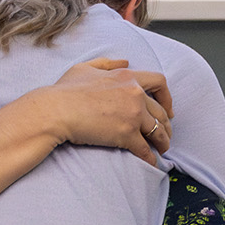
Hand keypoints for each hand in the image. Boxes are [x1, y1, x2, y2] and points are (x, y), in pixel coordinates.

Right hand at [37, 58, 172, 164]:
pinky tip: (151, 162)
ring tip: (162, 150)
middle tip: (165, 134)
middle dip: (166, 125)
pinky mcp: (126, 135)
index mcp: (127, 77)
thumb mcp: (85, 68)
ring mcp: (132, 115)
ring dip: (163, 142)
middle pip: (161, 112)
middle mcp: (135, 94)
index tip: (167, 109)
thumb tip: (125, 62)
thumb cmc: (65, 90)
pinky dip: (151, 157)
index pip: (159, 82)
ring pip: (158, 131)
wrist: (56, 111)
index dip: (167, 97)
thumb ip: (107, 63)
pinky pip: (145, 149)